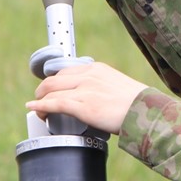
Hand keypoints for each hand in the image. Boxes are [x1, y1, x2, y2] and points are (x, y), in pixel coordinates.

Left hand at [27, 62, 148, 134]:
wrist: (146, 112)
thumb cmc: (138, 104)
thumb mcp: (118, 86)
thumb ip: (104, 87)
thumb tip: (97, 100)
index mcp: (97, 69)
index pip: (67, 71)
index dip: (55, 81)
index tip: (51, 89)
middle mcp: (88, 76)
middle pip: (54, 79)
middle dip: (43, 90)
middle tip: (40, 99)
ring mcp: (85, 90)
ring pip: (51, 91)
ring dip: (40, 100)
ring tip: (37, 109)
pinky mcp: (83, 106)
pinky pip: (55, 104)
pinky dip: (41, 107)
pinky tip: (34, 110)